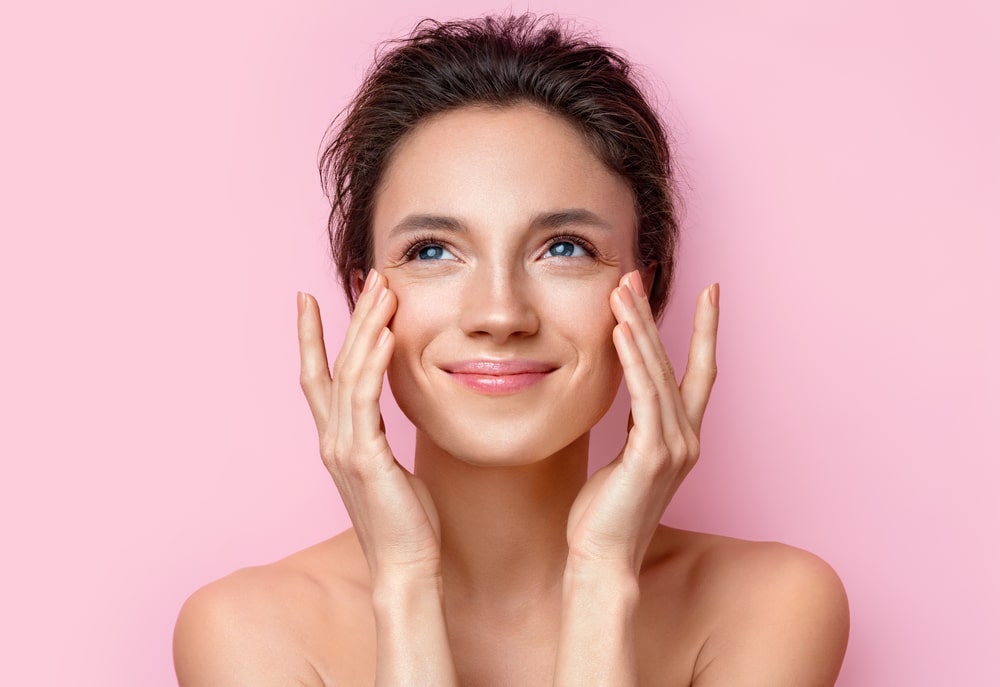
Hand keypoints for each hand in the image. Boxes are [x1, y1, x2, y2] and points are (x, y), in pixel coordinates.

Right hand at [297, 271, 441, 581]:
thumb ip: (381, 436)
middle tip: (368, 276)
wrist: (405, 566)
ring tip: (381, 289)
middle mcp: (332, 439)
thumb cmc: (406, 521)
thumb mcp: (390, 467)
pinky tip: (385, 335)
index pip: (316, 378)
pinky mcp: (364, 458)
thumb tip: (390, 409)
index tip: (309, 299)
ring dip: (364, 328)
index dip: (311, 337)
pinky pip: (366, 400)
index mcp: (336, 440)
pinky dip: (373, 364)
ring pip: (348, 374)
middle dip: (350, 317)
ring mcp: (343, 448)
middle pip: (334, 364)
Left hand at [566, 272, 719, 574]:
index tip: (709, 292)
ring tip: (622, 290)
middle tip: (635, 275)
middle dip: (653, 316)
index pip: (699, 373)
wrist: (602, 559)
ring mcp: (674, 447)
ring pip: (658, 373)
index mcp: (682, 437)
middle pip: (674, 362)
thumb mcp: (624, 459)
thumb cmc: (605, 514)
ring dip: (638, 328)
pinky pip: (643, 397)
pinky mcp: (651, 457)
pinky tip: (620, 332)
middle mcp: (687, 438)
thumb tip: (627, 390)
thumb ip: (634, 425)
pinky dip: (633, 361)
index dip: (705, 331)